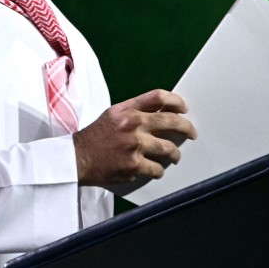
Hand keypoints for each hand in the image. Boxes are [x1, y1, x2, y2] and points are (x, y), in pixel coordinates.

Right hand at [73, 89, 195, 187]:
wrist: (76, 159)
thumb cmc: (95, 137)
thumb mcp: (112, 115)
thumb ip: (135, 111)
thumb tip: (161, 112)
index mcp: (127, 109)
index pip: (158, 97)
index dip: (176, 101)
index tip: (184, 108)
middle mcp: (133, 124)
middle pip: (170, 120)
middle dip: (186, 127)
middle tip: (192, 133)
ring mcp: (134, 145)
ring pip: (168, 148)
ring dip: (175, 154)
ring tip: (175, 156)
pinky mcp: (134, 165)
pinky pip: (157, 169)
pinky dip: (159, 171)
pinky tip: (157, 171)